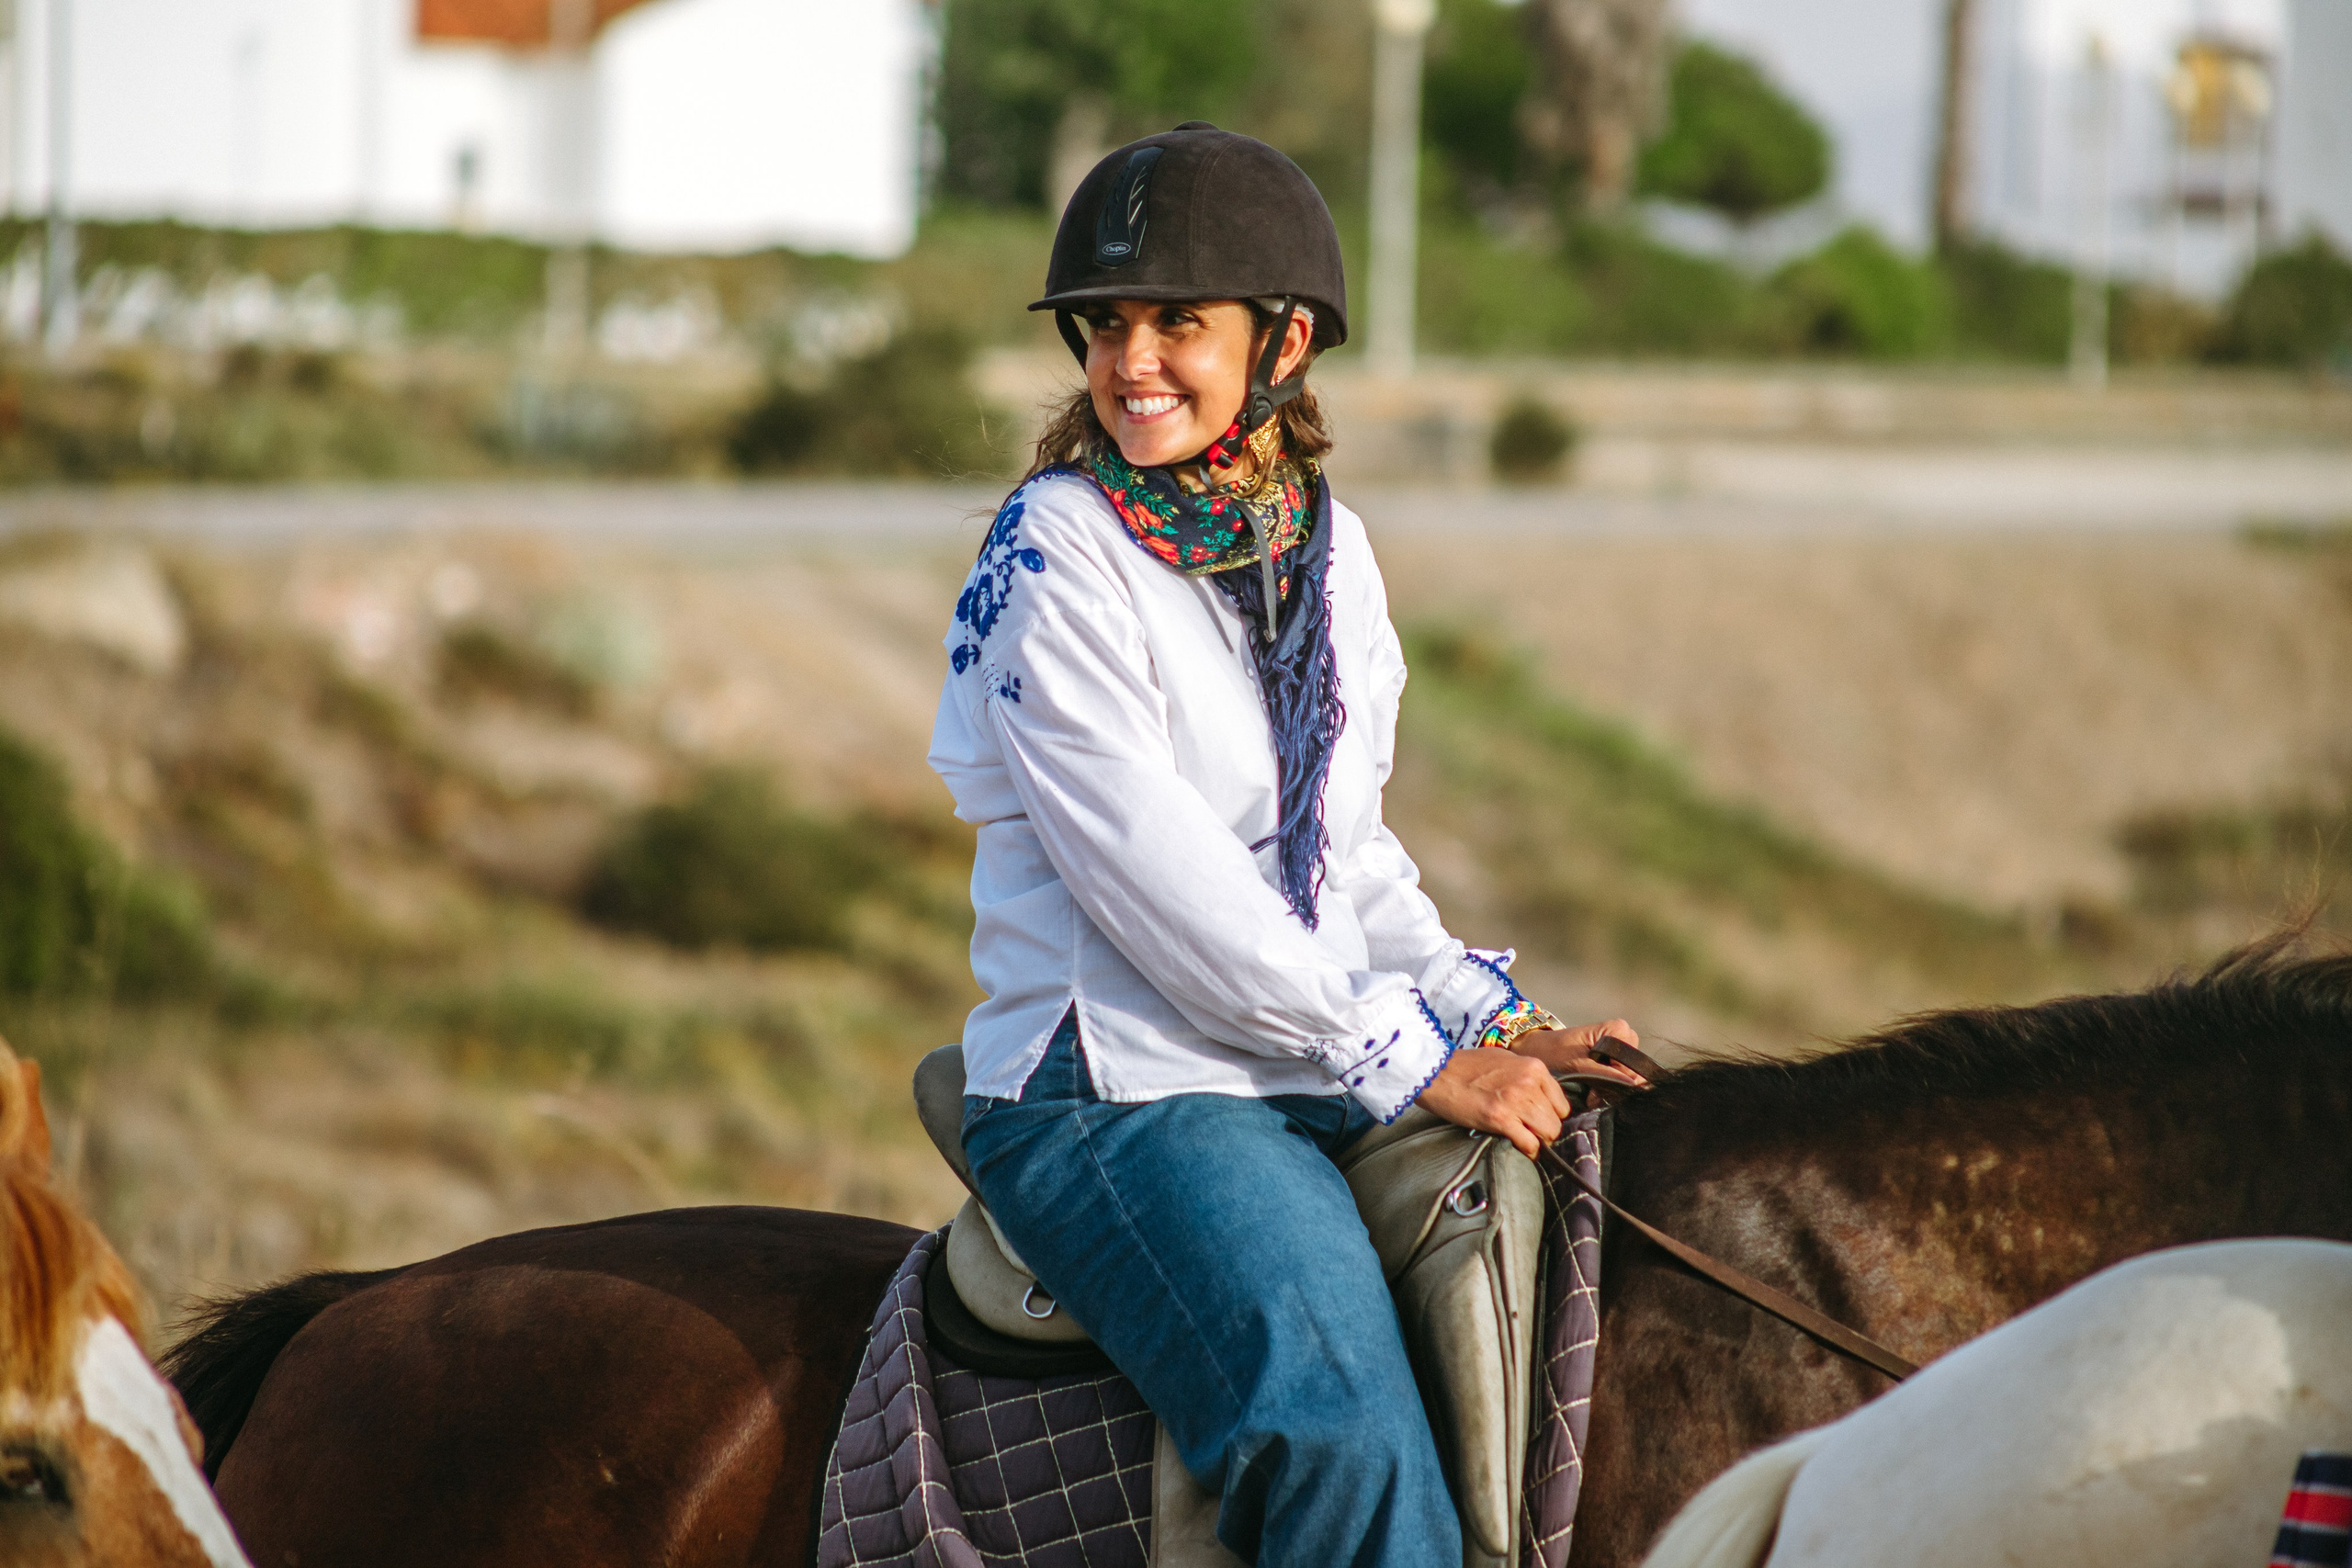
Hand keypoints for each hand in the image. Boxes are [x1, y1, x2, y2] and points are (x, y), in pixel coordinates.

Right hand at [1416, 1047, 1571, 1159]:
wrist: (1437, 1073)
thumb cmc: (1467, 1066)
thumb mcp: (1505, 1060)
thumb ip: (1526, 1076)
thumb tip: (1539, 1096)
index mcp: (1534, 1067)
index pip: (1562, 1103)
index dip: (1552, 1115)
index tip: (1540, 1120)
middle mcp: (1529, 1083)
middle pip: (1557, 1120)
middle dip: (1546, 1131)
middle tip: (1531, 1133)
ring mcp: (1515, 1101)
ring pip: (1548, 1133)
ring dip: (1538, 1141)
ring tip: (1525, 1141)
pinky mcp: (1500, 1119)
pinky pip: (1529, 1144)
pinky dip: (1528, 1151)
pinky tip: (1520, 1148)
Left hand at [1506, 1018, 1648, 1089]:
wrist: (1537, 1050)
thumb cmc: (1554, 1053)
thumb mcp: (1579, 1065)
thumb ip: (1606, 1074)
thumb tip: (1631, 1084)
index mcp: (1618, 1030)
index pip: (1632, 1063)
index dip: (1619, 1079)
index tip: (1599, 1088)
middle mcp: (1624, 1035)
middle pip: (1632, 1071)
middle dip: (1614, 1085)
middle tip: (1592, 1094)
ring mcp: (1620, 1046)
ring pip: (1626, 1076)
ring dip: (1609, 1088)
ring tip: (1589, 1092)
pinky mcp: (1613, 1057)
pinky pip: (1618, 1076)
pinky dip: (1606, 1086)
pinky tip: (1591, 1091)